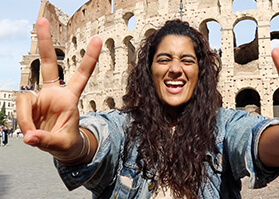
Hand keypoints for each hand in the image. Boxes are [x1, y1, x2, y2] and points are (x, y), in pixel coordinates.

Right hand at [16, 17, 101, 160]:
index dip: (89, 58)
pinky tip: (30, 132)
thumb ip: (47, 140)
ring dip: (26, 117)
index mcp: (70, 99)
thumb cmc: (67, 142)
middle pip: (48, 65)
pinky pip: (20, 107)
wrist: (61, 147)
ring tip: (33, 135)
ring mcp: (40, 98)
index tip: (98, 39)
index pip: (81, 75)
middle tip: (42, 20)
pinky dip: (23, 121)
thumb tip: (30, 137)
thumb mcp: (62, 144)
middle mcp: (55, 94)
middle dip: (44, 43)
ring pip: (26, 97)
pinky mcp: (30, 106)